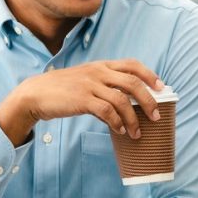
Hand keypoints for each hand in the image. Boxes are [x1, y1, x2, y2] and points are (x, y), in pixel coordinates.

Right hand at [0, 59, 163, 145]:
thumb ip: (105, 85)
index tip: (162, 88)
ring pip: (122, 100)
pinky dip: (116, 122)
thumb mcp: (86, 79)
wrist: (35, 93)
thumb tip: (127, 104)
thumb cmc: (63, 89)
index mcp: (102, 65)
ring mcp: (90, 85)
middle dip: (149, 100)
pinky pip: (106, 111)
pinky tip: (119, 131)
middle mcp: (98, 72)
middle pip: (133, 83)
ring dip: (133, 119)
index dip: (150, 75)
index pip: (132, 64)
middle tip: (156, 116)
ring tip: (137, 133)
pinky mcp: (82, 99)